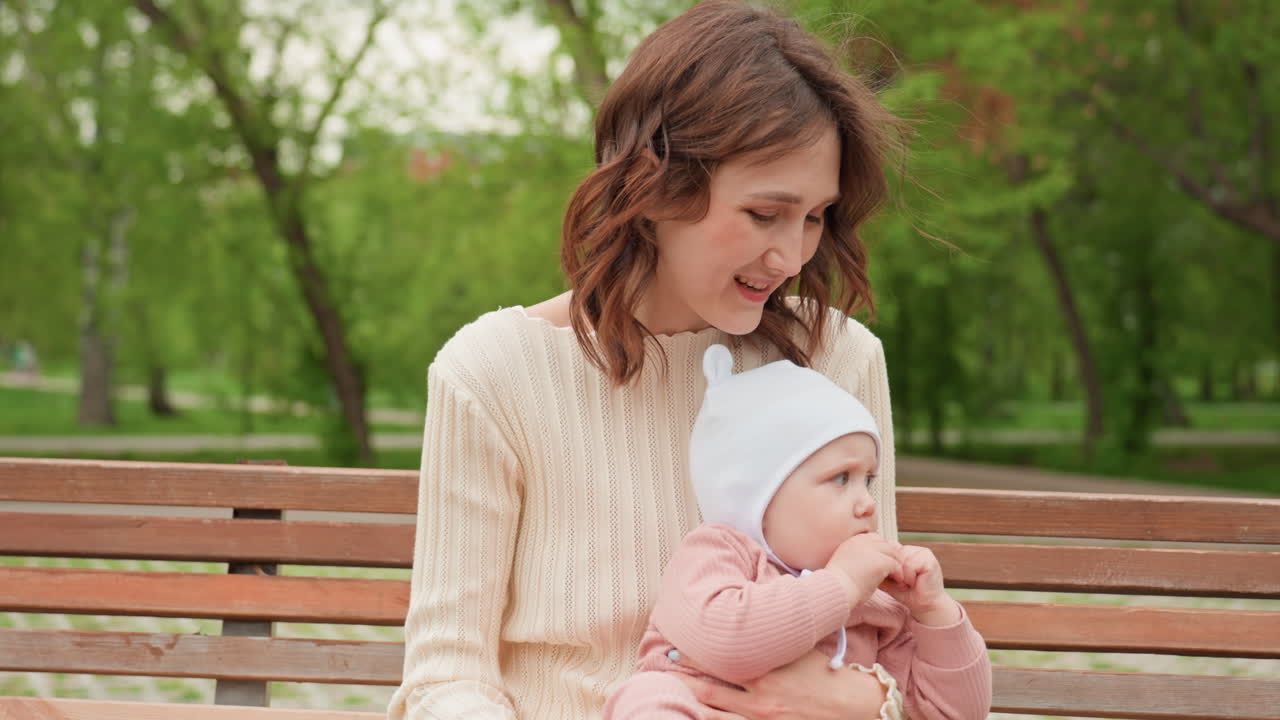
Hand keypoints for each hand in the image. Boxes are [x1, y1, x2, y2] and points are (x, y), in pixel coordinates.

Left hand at [679, 649, 890, 719]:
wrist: (854, 707)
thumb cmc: (827, 674)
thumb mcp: (800, 649)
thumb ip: (776, 639)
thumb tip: (759, 617)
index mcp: (765, 670)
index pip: (721, 660)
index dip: (696, 654)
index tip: (676, 644)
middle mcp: (758, 696)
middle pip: (709, 690)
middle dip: (685, 679)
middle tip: (663, 665)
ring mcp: (760, 719)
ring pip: (715, 715)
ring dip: (694, 702)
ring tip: (673, 693)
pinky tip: (698, 715)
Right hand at [825, 532, 902, 607]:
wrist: (835, 591)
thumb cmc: (838, 585)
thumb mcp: (845, 565)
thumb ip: (857, 559)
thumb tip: (869, 566)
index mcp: (852, 541)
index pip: (873, 538)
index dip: (881, 549)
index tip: (884, 561)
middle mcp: (862, 541)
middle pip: (885, 543)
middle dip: (891, 555)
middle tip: (895, 569)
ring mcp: (872, 550)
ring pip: (893, 553)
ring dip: (897, 565)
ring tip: (898, 577)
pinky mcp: (881, 561)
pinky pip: (896, 565)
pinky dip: (899, 574)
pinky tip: (898, 582)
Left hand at [878, 544, 960, 625]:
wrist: (924, 606)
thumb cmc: (906, 593)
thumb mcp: (887, 579)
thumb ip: (879, 568)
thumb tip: (865, 561)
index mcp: (903, 551)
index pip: (888, 549)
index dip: (887, 565)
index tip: (893, 579)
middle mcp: (912, 549)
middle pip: (894, 554)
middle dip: (895, 571)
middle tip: (902, 583)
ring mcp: (922, 552)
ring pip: (902, 559)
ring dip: (903, 576)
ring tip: (908, 583)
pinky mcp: (929, 559)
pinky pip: (910, 564)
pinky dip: (909, 577)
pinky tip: (915, 582)